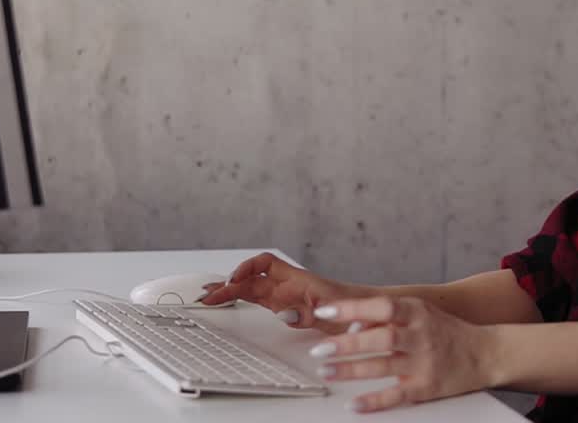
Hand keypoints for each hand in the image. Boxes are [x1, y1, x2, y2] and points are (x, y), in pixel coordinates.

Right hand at [199, 252, 369, 334]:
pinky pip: (259, 300)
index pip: (266, 264)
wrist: (372, 312)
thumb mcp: (337, 310)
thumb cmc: (358, 307)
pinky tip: (227, 304)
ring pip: (251, 289)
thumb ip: (313, 312)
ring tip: (207, 297)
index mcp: (299, 280)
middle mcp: (289, 285)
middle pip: (252, 279)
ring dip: (230, 292)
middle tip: (206, 295)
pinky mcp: (287, 307)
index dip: (247, 269)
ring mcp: (287, 295)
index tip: (233, 280)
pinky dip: (241, 300)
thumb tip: (287, 314)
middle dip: (228, 284)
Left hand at [307, 296, 497, 413]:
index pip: (381, 306)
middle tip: (319, 349)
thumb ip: (388, 315)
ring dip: (351, 369)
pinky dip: (374, 401)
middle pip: (380, 338)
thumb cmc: (446, 331)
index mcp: (417, 312)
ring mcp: (425, 362)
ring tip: (327, 371)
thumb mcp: (421, 312)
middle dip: (346, 344)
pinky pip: (397, 395)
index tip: (325, 312)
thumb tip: (351, 325)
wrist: (485, 353)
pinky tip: (354, 404)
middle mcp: (421, 335)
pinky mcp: (427, 386)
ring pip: (384, 365)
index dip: (352, 309)